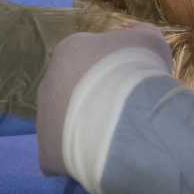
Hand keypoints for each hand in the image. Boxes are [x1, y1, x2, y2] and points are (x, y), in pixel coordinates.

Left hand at [38, 25, 171, 177]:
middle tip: (119, 109)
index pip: (84, 57)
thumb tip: (135, 38)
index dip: (106, 69)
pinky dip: (79, 156)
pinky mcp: (46, 152)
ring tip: (112, 136)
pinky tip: (101, 157)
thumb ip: (138, 36)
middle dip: (90, 98)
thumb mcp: (149, 40)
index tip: (125, 80)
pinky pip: (62, 154)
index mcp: (69, 50)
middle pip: (69, 90)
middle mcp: (48, 81)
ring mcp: (44, 118)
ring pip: (63, 123)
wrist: (128, 115)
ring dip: (82, 127)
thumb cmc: (137, 69)